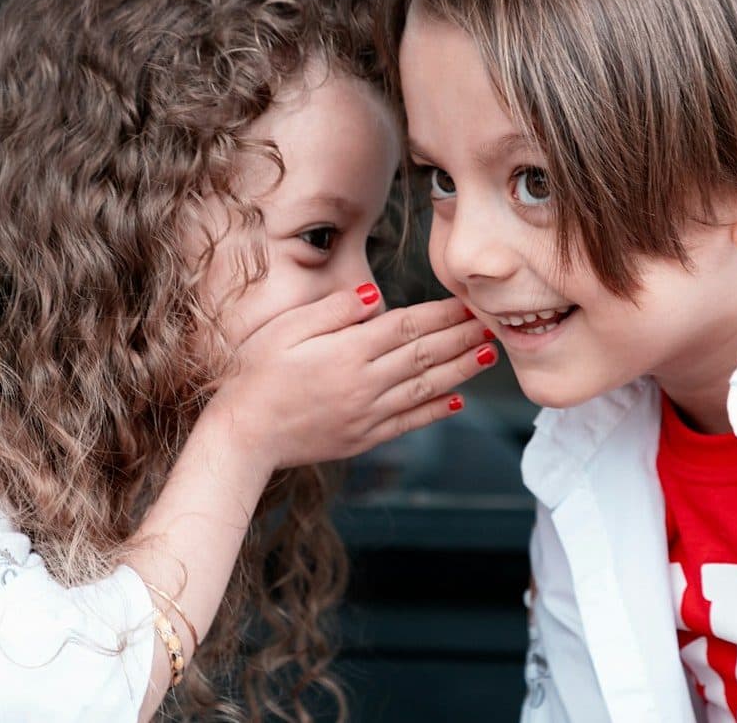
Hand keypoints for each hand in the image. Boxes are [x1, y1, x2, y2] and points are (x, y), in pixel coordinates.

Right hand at [201, 283, 495, 474]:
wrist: (243, 435)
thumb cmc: (255, 374)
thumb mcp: (286, 329)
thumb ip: (334, 311)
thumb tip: (376, 296)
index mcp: (347, 352)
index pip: (406, 326)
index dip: (441, 314)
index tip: (467, 303)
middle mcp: (365, 384)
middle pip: (424, 355)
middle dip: (461, 338)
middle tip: (493, 324)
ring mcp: (366, 414)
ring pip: (424, 388)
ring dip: (460, 371)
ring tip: (487, 356)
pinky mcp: (363, 438)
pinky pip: (408, 423)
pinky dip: (434, 411)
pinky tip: (456, 402)